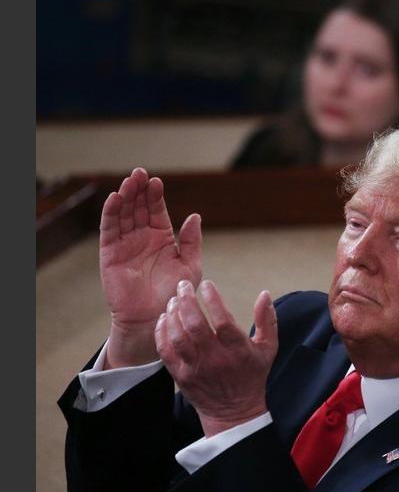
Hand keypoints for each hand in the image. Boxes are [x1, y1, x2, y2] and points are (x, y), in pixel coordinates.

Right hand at [99, 168, 201, 366]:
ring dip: (125, 197)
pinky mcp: (111, 253)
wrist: (154, 318)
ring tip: (129, 181)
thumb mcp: (190, 265)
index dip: (155, 196)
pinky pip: (109, 230)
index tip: (157, 182)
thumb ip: (191, 241)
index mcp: (162, 238)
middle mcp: (142, 238)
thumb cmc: (175, 294)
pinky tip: (115, 199)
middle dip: (139, 190)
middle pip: (139, 208)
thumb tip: (195, 216)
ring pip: (124, 215)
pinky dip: (111, 214)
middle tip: (140, 173)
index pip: (156, 211)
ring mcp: (125, 244)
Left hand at [155, 279, 278, 436]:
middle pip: (196, 326)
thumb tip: (264, 294)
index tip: (207, 285)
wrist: (233, 412)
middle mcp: (216, 360)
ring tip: (174, 300)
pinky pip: (166, 352)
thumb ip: (267, 320)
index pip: (223, 321)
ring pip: (178, 337)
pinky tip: (165, 318)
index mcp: (238, 351)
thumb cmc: (252, 375)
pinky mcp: (181, 376)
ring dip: (173, 315)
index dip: (213, 300)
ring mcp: (196, 369)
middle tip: (183, 286)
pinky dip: (162, 333)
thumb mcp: (268, 348)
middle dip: (187, 301)